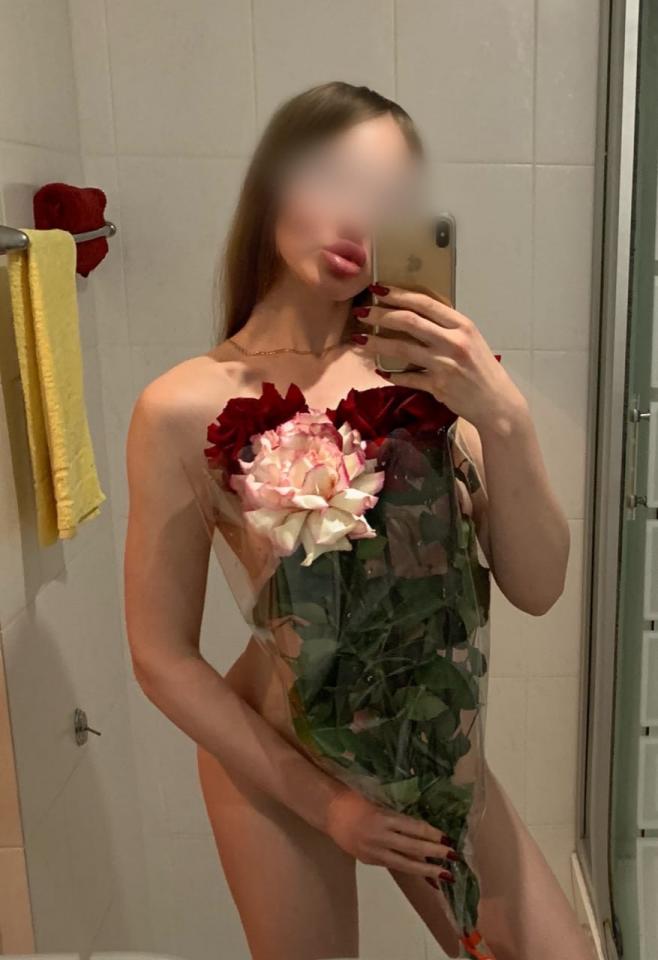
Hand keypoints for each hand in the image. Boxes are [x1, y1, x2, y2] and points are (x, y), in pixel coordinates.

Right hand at [326, 787, 458, 886]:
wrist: (329, 812)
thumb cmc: (354, 798)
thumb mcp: (377, 800)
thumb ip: (396, 814)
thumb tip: (421, 827)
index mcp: (382, 817)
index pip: (413, 828)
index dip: (432, 834)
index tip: (448, 839)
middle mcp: (379, 837)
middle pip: (413, 848)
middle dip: (435, 854)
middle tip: (455, 858)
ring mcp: (374, 852)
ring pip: (405, 864)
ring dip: (427, 870)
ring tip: (445, 875)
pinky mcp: (370, 861)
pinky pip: (395, 866)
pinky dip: (411, 870)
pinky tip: (425, 875)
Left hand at [351, 283, 526, 433]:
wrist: (497, 403)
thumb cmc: (483, 370)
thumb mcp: (471, 340)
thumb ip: (446, 327)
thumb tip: (415, 314)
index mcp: (462, 325)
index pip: (425, 303)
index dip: (398, 295)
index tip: (378, 290)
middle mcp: (453, 342)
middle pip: (409, 321)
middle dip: (380, 315)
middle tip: (362, 313)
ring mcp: (444, 364)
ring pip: (402, 348)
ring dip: (376, 343)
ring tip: (359, 339)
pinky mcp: (437, 386)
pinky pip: (407, 377)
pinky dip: (392, 374)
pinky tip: (380, 371)